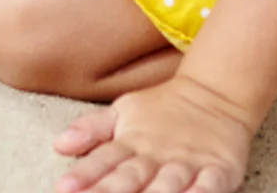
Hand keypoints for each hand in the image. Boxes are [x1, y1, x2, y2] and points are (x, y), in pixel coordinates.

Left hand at [53, 75, 253, 192]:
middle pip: (131, 177)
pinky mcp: (218, 168)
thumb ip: (93, 130)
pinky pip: (210, 184)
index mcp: (131, 142)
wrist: (215, 93)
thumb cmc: (162, 111)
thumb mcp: (124, 113)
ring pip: (168, 185)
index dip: (85, 175)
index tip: (64, 188)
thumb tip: (58, 143)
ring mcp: (187, 162)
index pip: (104, 161)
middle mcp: (156, 155)